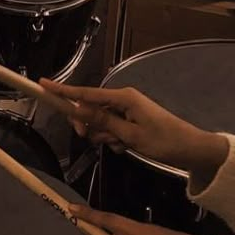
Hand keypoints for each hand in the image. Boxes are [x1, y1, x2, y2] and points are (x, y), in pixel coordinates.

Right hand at [40, 78, 227, 182]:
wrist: (191, 150)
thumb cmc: (163, 141)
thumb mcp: (130, 135)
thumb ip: (102, 122)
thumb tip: (78, 110)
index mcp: (123, 97)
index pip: (86, 94)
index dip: (63, 91)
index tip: (43, 84)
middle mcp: (123, 100)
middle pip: (89, 109)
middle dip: (87, 124)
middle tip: (88, 138)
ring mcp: (127, 110)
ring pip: (99, 122)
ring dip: (103, 136)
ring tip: (120, 145)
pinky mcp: (130, 121)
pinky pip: (110, 129)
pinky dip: (113, 139)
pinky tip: (125, 147)